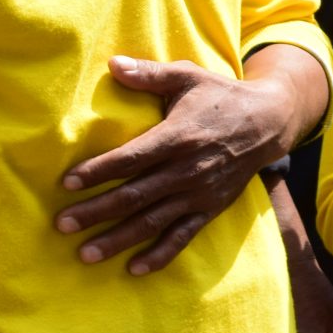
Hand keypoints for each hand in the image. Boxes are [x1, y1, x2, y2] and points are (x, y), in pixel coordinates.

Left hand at [57, 56, 309, 273]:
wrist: (270, 123)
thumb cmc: (221, 96)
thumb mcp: (188, 76)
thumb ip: (150, 73)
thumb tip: (113, 63)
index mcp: (178, 137)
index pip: (131, 158)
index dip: (98, 171)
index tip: (67, 183)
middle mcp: (187, 169)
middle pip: (134, 195)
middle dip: (96, 211)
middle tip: (62, 224)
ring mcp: (199, 193)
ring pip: (153, 221)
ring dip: (118, 239)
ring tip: (86, 254)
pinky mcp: (210, 208)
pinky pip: (183, 236)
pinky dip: (160, 255)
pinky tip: (134, 269)